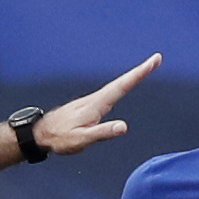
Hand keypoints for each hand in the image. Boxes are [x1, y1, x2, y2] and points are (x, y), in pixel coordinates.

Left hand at [35, 54, 162, 156]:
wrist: (41, 134)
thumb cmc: (60, 138)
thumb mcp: (82, 139)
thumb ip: (102, 132)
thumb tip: (123, 127)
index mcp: (97, 105)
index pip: (123, 86)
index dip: (139, 74)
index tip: (153, 61)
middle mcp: (96, 99)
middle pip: (123, 82)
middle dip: (141, 71)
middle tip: (157, 59)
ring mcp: (92, 101)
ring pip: (117, 86)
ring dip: (133, 76)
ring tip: (147, 69)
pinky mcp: (89, 106)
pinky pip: (111, 92)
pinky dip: (122, 85)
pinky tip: (124, 86)